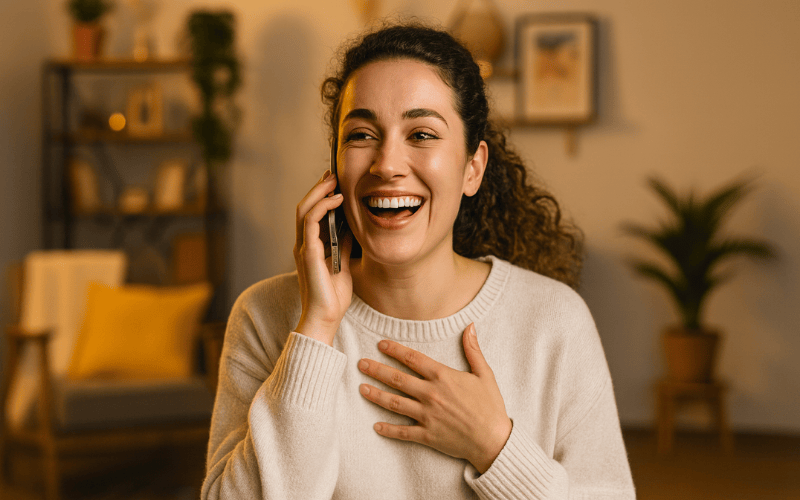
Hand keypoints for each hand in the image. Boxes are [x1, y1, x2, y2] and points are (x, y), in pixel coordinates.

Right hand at [294, 170, 352, 345]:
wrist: (325, 318)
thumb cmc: (333, 296)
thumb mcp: (343, 263)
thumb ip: (343, 245)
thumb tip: (352, 225)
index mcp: (310, 246)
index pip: (311, 213)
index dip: (321, 195)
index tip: (335, 181)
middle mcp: (303, 244)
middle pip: (305, 206)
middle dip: (319, 188)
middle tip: (333, 173)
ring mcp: (303, 248)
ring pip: (304, 210)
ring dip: (319, 192)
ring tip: (334, 180)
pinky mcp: (307, 254)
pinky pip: (310, 223)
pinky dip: (323, 208)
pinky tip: (337, 200)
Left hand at [358, 323, 511, 473]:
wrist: (494, 440)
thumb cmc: (490, 406)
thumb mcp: (485, 374)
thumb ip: (473, 350)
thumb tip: (469, 326)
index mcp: (443, 377)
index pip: (413, 359)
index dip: (395, 350)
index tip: (381, 344)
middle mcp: (431, 394)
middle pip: (397, 379)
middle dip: (377, 370)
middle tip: (361, 364)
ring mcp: (427, 416)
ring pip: (395, 403)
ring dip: (376, 395)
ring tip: (361, 388)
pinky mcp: (427, 435)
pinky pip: (403, 432)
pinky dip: (388, 430)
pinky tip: (375, 426)